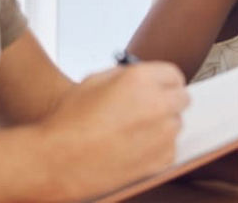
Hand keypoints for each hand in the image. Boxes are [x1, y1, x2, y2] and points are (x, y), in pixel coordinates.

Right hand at [39, 62, 187, 197]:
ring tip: (132, 132)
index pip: (174, 74)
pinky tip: (133, 148)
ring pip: (176, 124)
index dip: (164, 82)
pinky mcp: (160, 159)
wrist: (55, 161)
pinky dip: (158, 149)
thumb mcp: (93, 81)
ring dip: (162, 125)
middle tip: (149, 108)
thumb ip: (125, 75)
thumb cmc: (67, 124)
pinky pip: (171, 148)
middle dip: (167, 101)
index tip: (162, 88)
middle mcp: (157, 104)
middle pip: (182, 98)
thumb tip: (141, 75)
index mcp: (140, 80)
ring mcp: (161, 134)